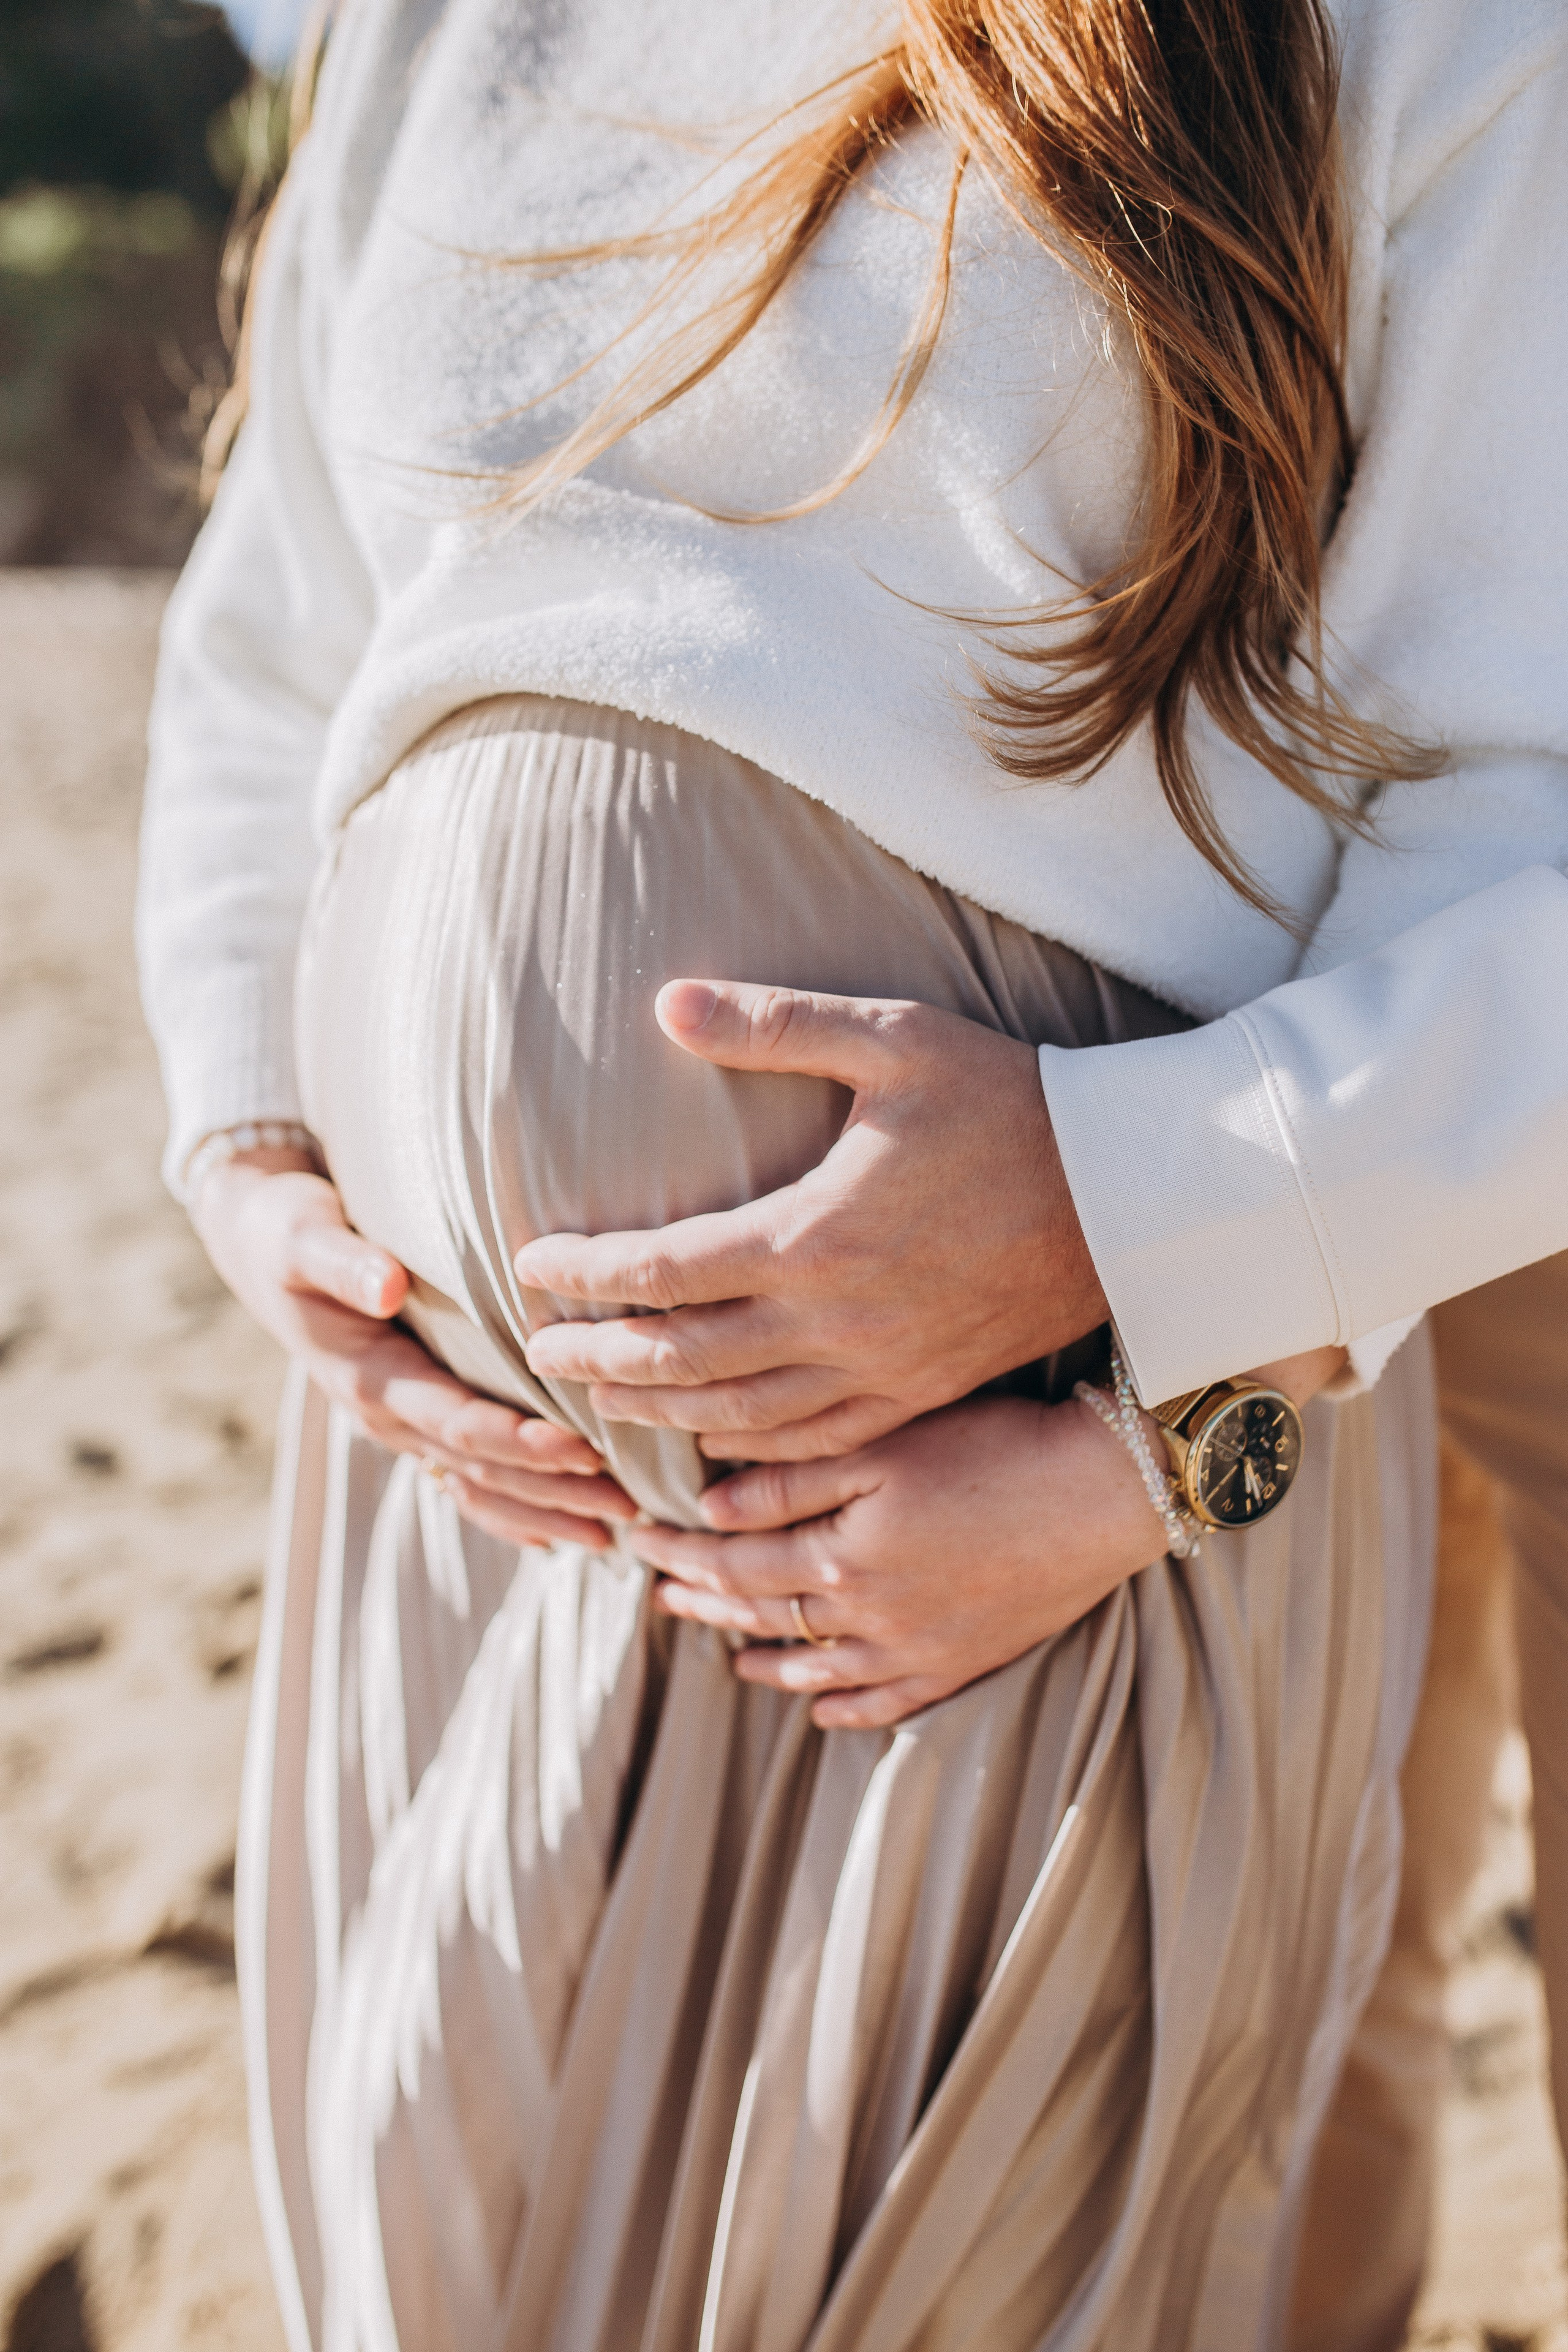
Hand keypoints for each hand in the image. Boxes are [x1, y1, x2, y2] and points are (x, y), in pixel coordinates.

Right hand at [193, 1147, 635, 1548]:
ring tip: (614, 1531)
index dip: (521, 1442)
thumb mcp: (306, 1238)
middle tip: (630, 1506)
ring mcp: (398, 1423)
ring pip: (478, 1485)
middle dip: (555, 1491)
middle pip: (482, 1469)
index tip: (586, 1450)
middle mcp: (386, 1414)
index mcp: (369, 1378)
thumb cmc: (288, 1232)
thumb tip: (389, 1288)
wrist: (259, 1245)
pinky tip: (558, 1531)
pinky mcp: (411, 1417)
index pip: (458, 1422)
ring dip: (544, 1512)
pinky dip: (510, 1509)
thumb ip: (346, 1264)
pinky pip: (463, 1478)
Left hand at [516, 980, 1105, 1461]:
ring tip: (600, 1404)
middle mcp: (836, 1320)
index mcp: (814, 1234)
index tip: (529, 1263)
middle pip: (682, 1360)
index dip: (583, 1273)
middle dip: (597, 1358)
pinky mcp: (921, 1395)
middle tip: (534, 1353)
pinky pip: (814, 1445)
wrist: (1128, 1196)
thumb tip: (664, 1002)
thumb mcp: (895, 1040)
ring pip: (738, 1419)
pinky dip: (748, 1454)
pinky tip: (713, 1450)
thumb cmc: (1008, 1103)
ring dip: (657, 1415)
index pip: (661, 1269)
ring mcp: (881, 1370)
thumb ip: (776, 1023)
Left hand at [628, 1392, 1169, 1729]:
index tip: (637, 1538)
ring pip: (819, 1668)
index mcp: (841, 1558)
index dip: (680, 1551)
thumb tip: (710, 1507)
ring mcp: (919, 1651)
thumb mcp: (882, 1445)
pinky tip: (819, 1709)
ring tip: (727, 1650)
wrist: (1101, 1493)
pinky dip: (846, 1709)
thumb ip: (792, 1479)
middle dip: (707, 1600)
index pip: (733, 1561)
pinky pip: (888, 1703)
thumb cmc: (993, 1446)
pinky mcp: (965, 1663)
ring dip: (766, 1657)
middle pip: (767, 1615)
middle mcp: (870, 1619)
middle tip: (662, 1591)